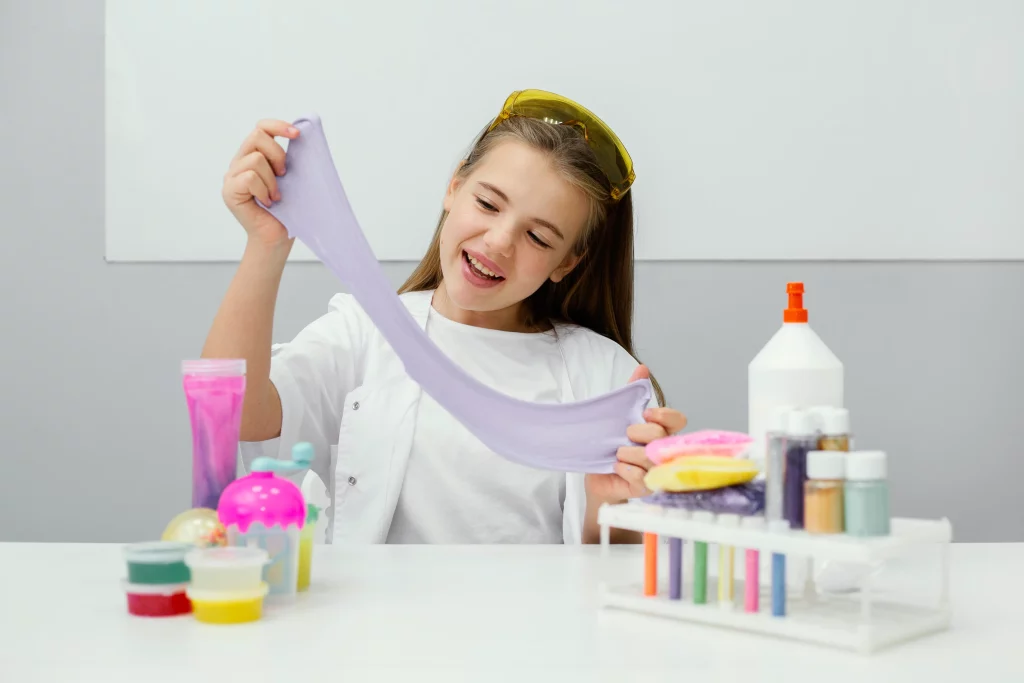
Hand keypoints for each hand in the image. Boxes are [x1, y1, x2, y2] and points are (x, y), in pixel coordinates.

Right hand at [222, 119, 299, 248]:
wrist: (277, 238)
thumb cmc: (287, 210)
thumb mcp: (292, 178)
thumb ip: (290, 158)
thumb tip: (302, 135)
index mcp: (254, 155)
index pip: (261, 127)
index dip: (279, 126)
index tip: (297, 135)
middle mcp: (239, 162)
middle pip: (257, 136)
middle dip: (278, 154)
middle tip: (284, 175)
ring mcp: (231, 176)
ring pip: (255, 159)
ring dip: (272, 180)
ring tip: (275, 196)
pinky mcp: (229, 191)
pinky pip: (249, 177)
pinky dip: (263, 190)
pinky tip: (267, 202)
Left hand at [584, 365, 687, 501]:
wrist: (596, 476)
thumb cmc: (611, 445)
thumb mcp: (618, 416)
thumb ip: (632, 392)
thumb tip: (643, 368)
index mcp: (661, 431)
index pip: (677, 419)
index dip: (662, 415)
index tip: (644, 414)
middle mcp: (664, 451)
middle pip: (660, 436)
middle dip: (638, 432)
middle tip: (625, 434)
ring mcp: (657, 471)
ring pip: (649, 458)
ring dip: (627, 453)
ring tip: (617, 454)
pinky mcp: (646, 489)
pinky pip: (639, 477)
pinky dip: (624, 470)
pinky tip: (617, 468)